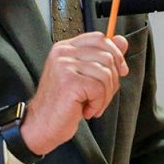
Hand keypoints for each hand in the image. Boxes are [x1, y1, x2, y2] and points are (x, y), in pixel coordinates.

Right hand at [20, 32, 128, 155]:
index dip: (115, 53)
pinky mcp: (69, 81)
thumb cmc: (62, 104)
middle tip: (101, 96)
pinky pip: (99, 89)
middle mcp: (63, 53)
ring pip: (106, 74)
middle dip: (112, 81)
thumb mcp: (85, 77)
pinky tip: (86, 110)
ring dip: (105, 96)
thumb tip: (122, 41)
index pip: (99, 38)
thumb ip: (102, 58)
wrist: (41, 125)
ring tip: (92, 105)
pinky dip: (98, 104)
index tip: (121, 70)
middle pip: (107, 56)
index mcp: (65, 48)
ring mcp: (64, 65)